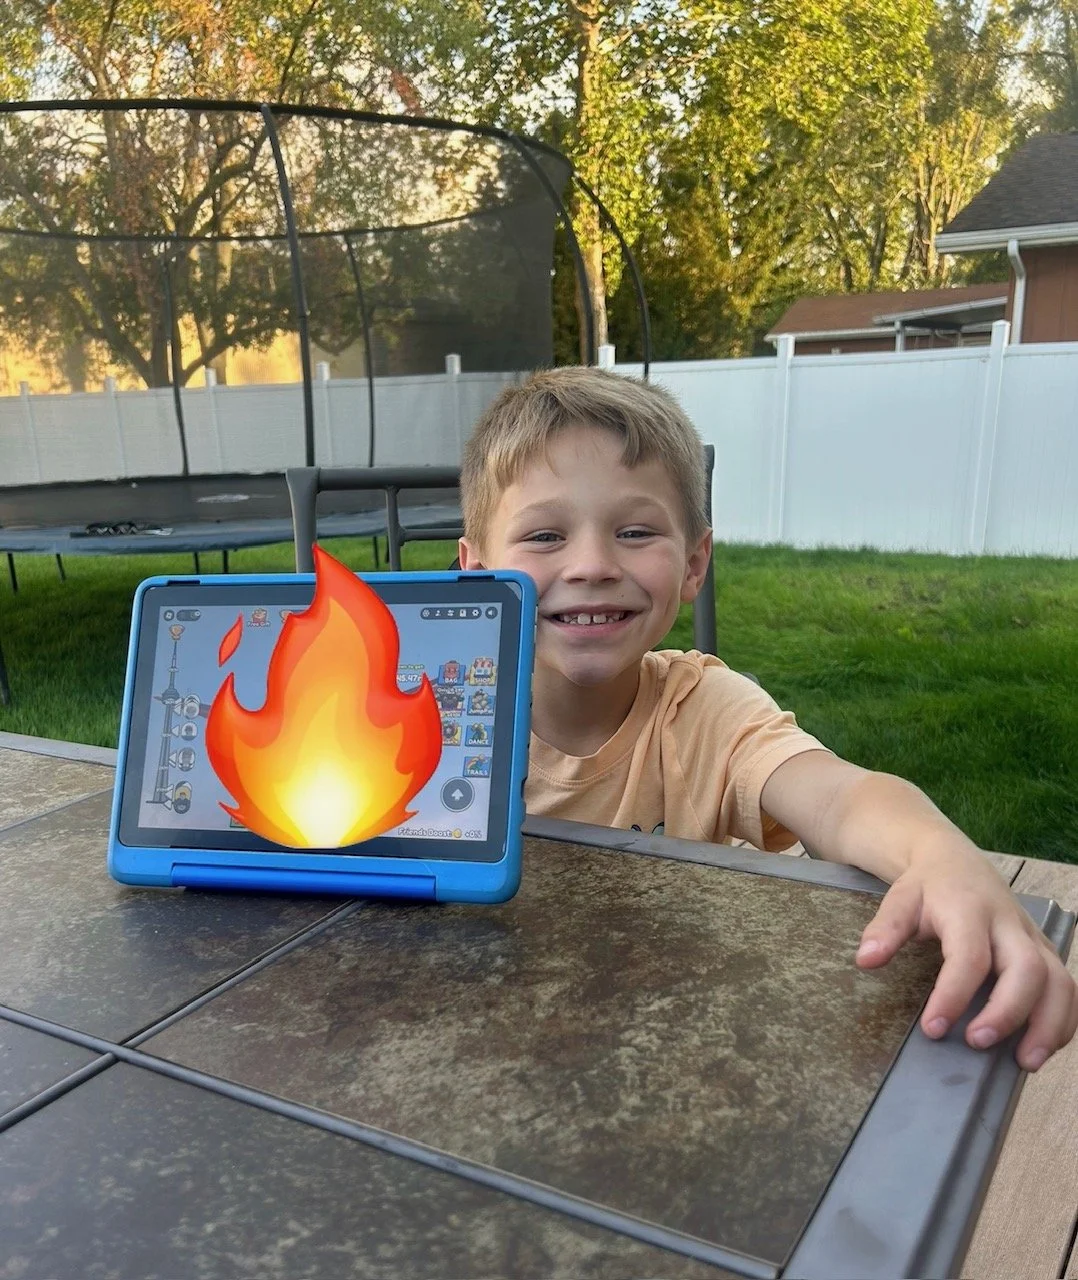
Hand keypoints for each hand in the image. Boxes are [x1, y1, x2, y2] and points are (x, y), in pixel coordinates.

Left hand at [855, 853, 1077, 1070]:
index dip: (954, 995)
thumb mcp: (899, 899)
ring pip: (1058, 981)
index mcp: (969, 910)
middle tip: (976, 1043)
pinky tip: (1041, 1047)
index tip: (932, 1028)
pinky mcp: (1045, 952)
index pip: (970, 956)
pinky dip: (1063, 1021)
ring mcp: (1032, 938)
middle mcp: (1009, 924)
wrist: (955, 861)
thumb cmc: (927, 887)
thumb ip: (884, 929)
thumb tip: (866, 960)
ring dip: (1048, 1025)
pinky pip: (1067, 988)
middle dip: (1008, 1011)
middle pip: (1028, 969)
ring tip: (1024, 1063)